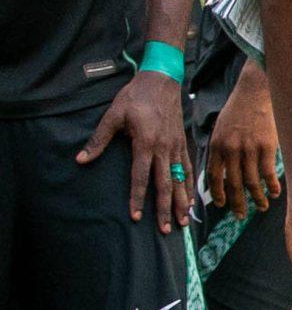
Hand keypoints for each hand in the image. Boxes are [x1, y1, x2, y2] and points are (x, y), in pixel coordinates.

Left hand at [78, 68, 190, 229]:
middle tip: (164, 229)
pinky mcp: (182, 143)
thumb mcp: (113, 115)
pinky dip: (190, 186)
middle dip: (164, 208)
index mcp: (146, 142)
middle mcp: (164, 148)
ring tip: (182, 221)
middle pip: (165, 184)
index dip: (138, 197)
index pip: (141, 176)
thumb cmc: (135, 97)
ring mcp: (176, 146)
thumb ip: (99, 140)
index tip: (136, 217)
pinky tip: (191, 200)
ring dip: (181, 202)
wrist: (162, 80)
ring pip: (180, 180)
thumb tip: (81, 159)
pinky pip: (188, 168)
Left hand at [202, 65, 281, 215]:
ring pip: (251, 182)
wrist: (255, 91)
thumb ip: (221, 149)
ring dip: (257, 198)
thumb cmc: (239, 109)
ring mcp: (249, 149)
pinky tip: (276, 192)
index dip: (218, 194)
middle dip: (237, 203)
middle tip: (240, 216)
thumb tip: (224, 172)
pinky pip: (268, 172)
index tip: (222, 205)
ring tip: (261, 207)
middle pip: (233, 184)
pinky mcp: (267, 146)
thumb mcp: (221, 128)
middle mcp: (230, 150)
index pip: (214, 177)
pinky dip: (272, 185)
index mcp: (217, 146)